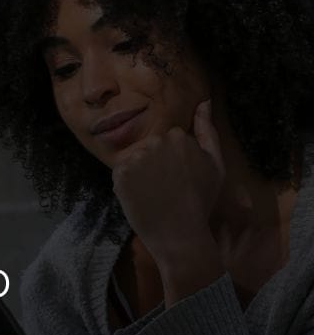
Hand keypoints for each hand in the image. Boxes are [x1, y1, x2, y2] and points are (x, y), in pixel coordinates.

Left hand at [110, 99, 223, 261]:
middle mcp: (156, 142)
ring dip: (140, 174)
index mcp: (178, 136)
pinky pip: (120, 174)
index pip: (169, 141)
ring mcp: (136, 157)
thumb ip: (208, 130)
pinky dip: (127, 185)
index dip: (173, 161)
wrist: (179, 232)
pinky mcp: (119, 174)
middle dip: (155, 164)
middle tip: (165, 188)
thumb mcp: (215, 163)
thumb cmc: (201, 200)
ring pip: (135, 160)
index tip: (179, 178)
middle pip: (151, 148)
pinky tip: (141, 198)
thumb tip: (204, 102)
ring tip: (153, 194)